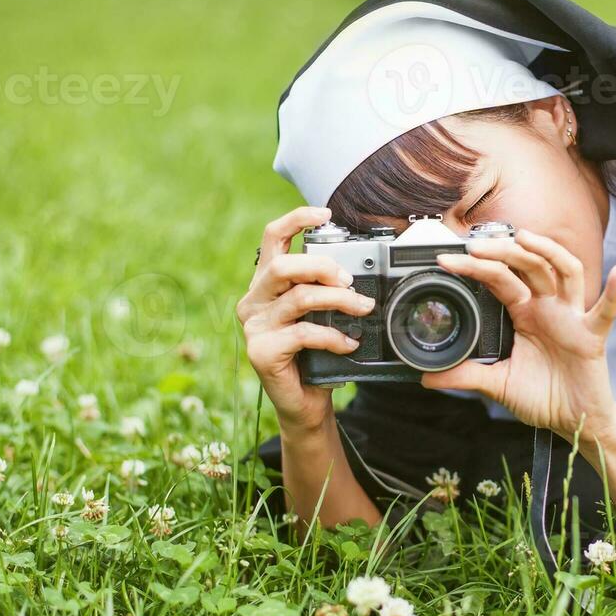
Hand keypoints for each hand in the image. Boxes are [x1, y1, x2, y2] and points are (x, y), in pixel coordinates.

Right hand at [236, 206, 375, 432]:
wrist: (305, 402)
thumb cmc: (315, 355)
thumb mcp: (320, 314)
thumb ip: (324, 289)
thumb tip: (355, 271)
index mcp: (266, 284)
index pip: (272, 238)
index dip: (296, 219)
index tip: (325, 214)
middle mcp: (253, 301)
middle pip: (284, 265)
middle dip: (322, 266)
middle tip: (351, 281)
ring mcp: (254, 326)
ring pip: (299, 298)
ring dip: (338, 300)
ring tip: (362, 308)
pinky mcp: (261, 351)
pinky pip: (303, 333)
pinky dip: (333, 336)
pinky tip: (348, 342)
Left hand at [420, 228, 615, 445]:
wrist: (573, 421)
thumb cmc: (542, 397)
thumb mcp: (497, 384)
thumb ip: (465, 376)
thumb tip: (427, 378)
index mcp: (524, 313)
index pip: (499, 279)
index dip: (475, 267)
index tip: (446, 262)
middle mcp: (548, 307)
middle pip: (528, 265)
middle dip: (502, 251)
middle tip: (474, 248)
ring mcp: (571, 318)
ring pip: (564, 271)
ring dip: (547, 252)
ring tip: (525, 240)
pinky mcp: (592, 336)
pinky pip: (606, 311)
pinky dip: (615, 292)